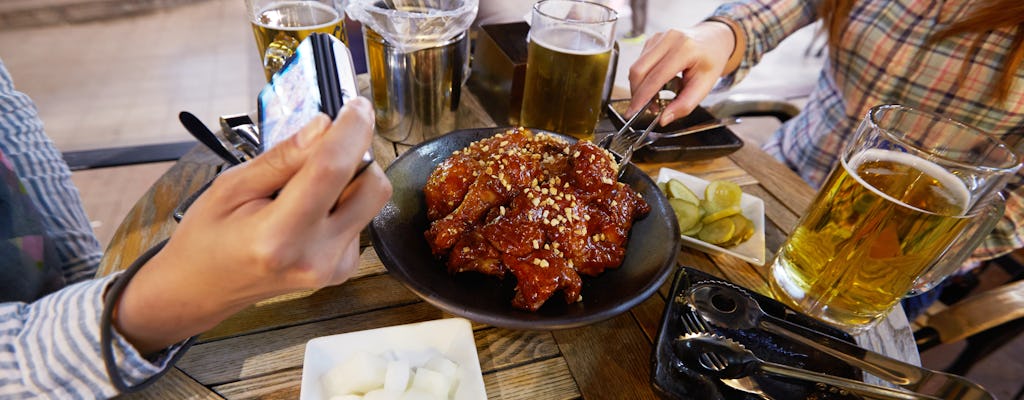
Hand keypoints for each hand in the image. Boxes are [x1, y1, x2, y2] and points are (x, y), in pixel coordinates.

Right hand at [114, 97, 391, 353]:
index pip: (332, 170)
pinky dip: (344, 201)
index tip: (357, 105)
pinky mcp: (344, 269)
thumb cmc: (207, 237)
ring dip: (350, 178)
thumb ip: (282, 158)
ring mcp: (334, 267)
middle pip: (371, 185)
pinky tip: (309, 209)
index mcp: (279, 236)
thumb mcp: (230, 187)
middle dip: (356, 154)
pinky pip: (362, 217)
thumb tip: (323, 126)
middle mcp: (316, 256)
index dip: (351, 130)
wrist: (202, 288)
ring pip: (371, 200)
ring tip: (304, 184)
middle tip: (324, 142)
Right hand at [626, 22, 735, 125]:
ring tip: (656, 96)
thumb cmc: (711, 61)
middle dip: (637, 93)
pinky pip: (639, 62)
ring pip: (636, 67)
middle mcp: (669, 39)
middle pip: (638, 70)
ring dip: (640, 87)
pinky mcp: (652, 40)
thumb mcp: (704, 87)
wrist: (714, 39)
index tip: (634, 112)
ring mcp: (658, 37)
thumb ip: (684, 105)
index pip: (655, 77)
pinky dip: (643, 78)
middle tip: (645, 109)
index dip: (642, 97)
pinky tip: (657, 83)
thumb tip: (663, 119)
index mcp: (685, 49)